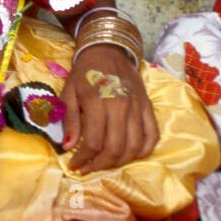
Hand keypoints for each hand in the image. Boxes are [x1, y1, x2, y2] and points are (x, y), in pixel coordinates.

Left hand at [61, 43, 157, 174]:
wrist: (108, 51)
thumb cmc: (84, 72)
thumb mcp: (69, 92)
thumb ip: (69, 120)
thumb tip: (68, 148)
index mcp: (97, 102)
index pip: (93, 142)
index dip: (83, 159)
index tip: (75, 166)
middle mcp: (121, 107)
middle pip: (115, 148)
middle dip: (100, 165)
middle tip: (89, 169)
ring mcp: (138, 108)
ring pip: (134, 147)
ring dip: (120, 162)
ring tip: (105, 164)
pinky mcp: (149, 108)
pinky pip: (152, 136)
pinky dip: (143, 151)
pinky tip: (130, 156)